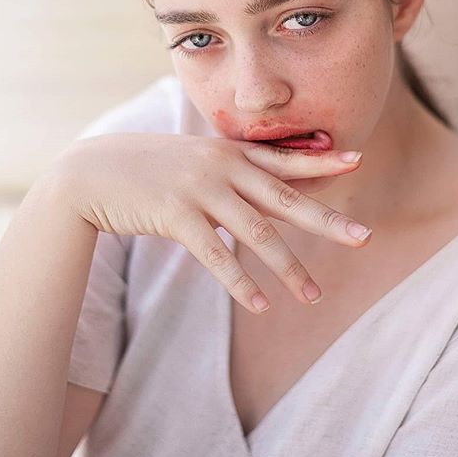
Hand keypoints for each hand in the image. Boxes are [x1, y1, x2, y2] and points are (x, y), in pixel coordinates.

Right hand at [57, 133, 370, 313]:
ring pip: (257, 234)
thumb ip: (235, 174)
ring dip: (289, 268)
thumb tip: (275, 195)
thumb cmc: (151, 167)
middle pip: (285, 198)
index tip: (357, 161)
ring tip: (313, 297)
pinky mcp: (176, 217)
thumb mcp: (196, 160)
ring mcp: (201, 191)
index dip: (320, 161)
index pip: (284, 159)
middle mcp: (222, 168)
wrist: (93, 171)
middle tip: (364, 238)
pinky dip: (241, 282)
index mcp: (230, 152)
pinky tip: (262, 304)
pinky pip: (216, 255)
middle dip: (326, 221)